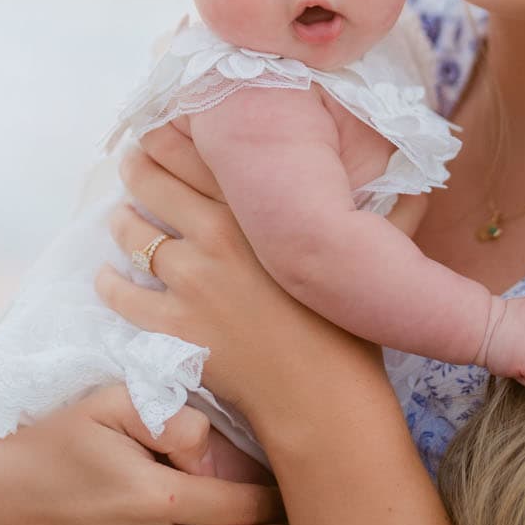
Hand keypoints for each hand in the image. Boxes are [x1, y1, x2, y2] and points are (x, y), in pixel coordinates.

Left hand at [98, 127, 381, 420]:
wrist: (324, 397)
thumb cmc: (352, 329)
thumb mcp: (380, 252)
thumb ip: (394, 206)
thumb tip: (417, 178)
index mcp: (259, 209)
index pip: (199, 149)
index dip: (173, 132)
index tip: (166, 127)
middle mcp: (216, 234)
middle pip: (153, 180)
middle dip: (138, 167)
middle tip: (133, 162)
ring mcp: (188, 280)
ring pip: (131, 234)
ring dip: (121, 222)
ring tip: (120, 218)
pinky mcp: (171, 325)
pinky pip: (121, 295)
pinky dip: (108, 283)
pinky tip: (108, 278)